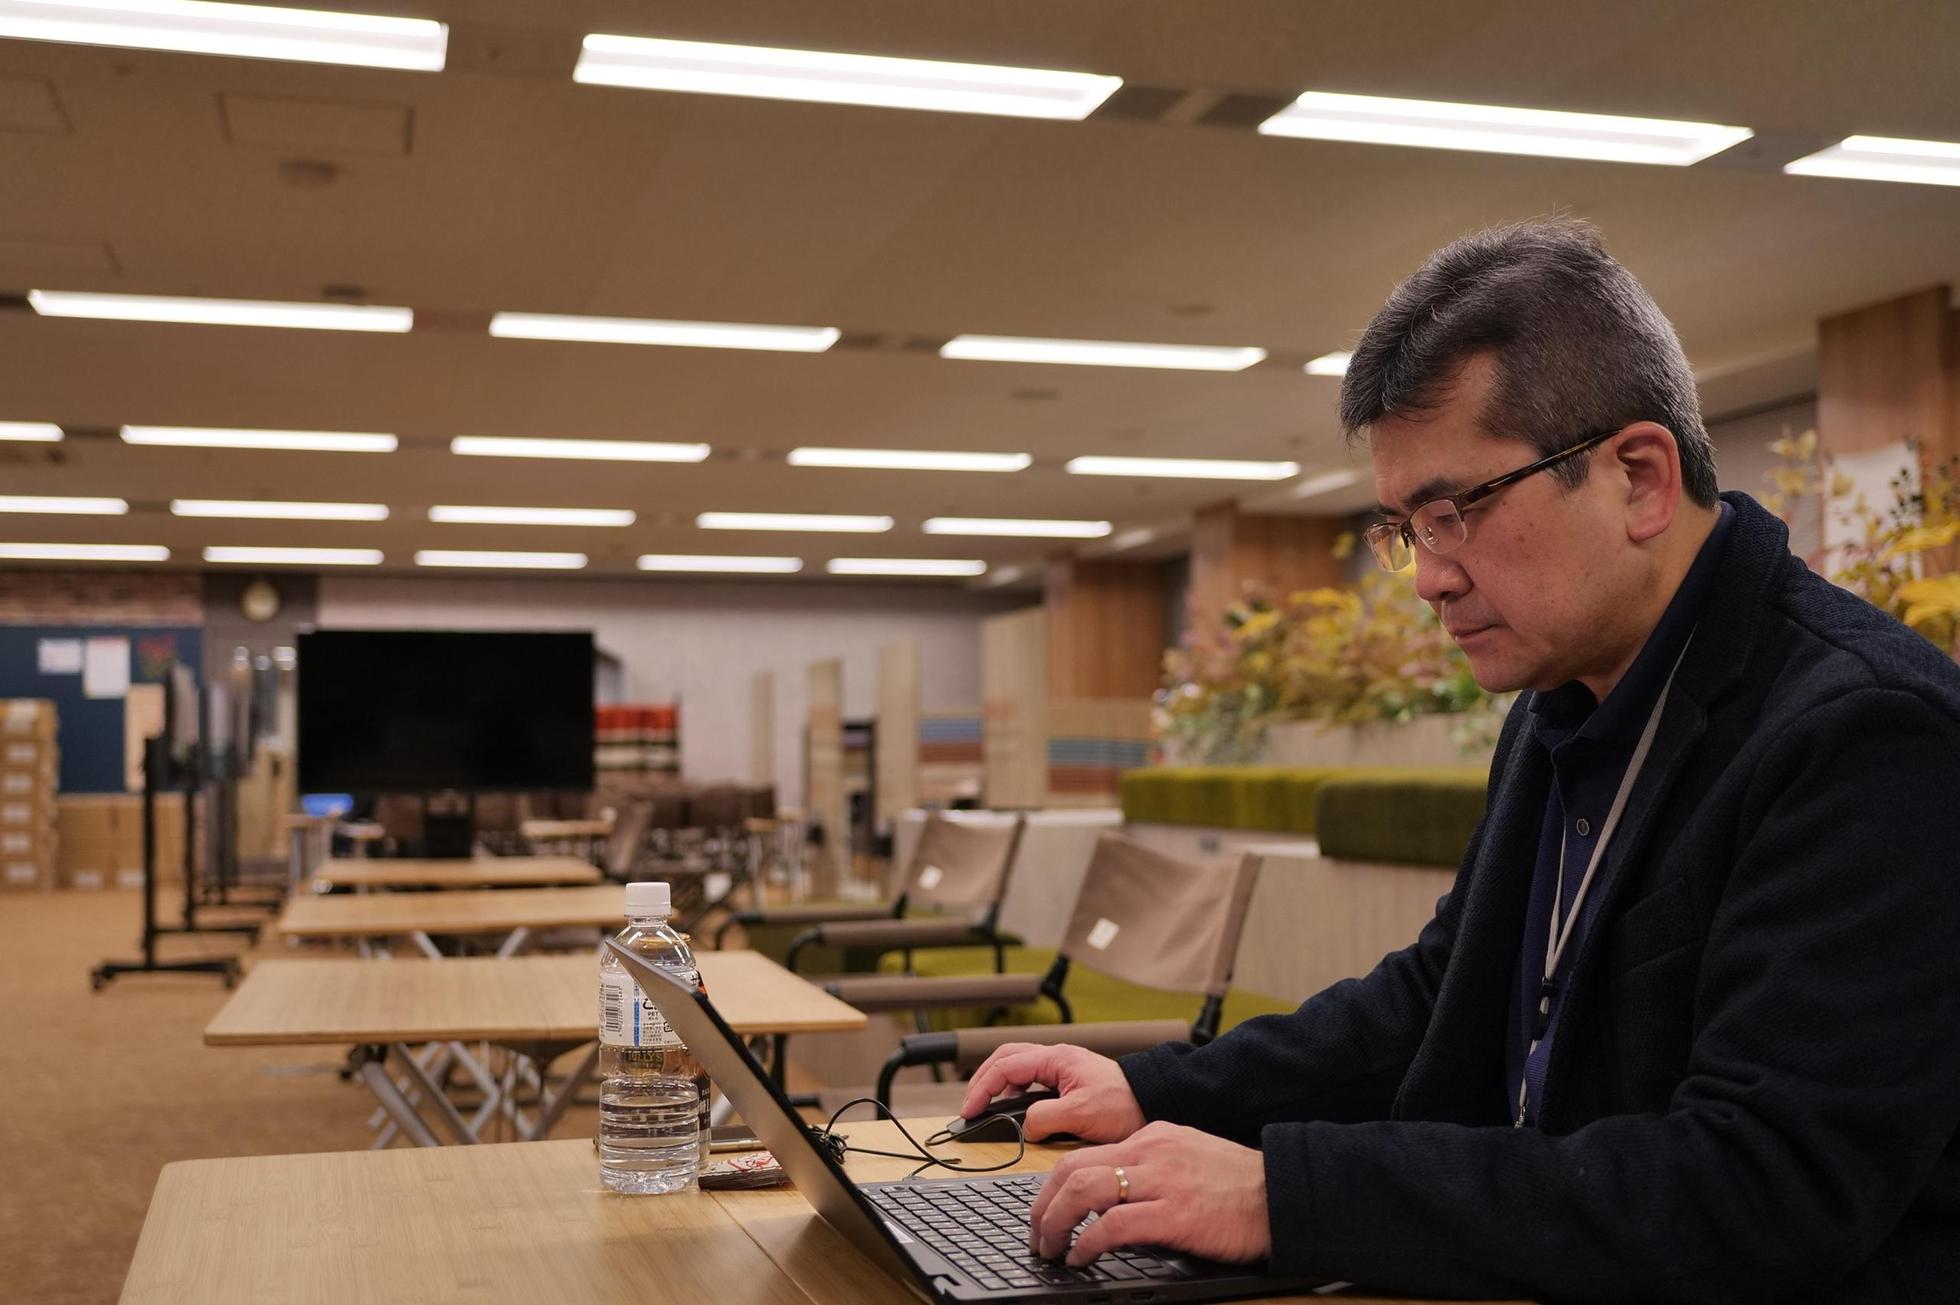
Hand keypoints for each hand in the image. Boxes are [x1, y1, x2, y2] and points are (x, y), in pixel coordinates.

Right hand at [959, 1043, 1145, 1142]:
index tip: (970, 1109)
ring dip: (999, 1085)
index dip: (983, 1087)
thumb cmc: (1126, 1104)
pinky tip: (1017, 1111)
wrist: (1154, 1102)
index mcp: (1056, 1059)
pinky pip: (1032, 1082)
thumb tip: (1025, 1126)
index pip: (1005, 1065)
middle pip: (1006, 1059)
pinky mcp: (1068, 1083)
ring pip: (1017, 1069)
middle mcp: (1056, 1059)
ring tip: (988, 1108)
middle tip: (971, 1106)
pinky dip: (1016, 1093)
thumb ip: (1046, 1117)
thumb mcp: (1082, 1113)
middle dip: (984, 1080)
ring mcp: (1062, 1069)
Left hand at [1027, 1121, 1269, 1266]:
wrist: (1281, 1194)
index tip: (1044, 1212)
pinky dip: (1087, 1243)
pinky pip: (1113, 1225)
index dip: (1052, 1187)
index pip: (1082, 1154)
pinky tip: (1081, 1258)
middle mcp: (1150, 1151)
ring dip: (1055, 1223)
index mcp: (1151, 1137)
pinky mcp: (1175, 1214)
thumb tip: (1107, 1199)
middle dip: (1042, 1205)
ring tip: (1050, 1249)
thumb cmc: (1237, 1185)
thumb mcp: (1186, 1157)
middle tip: (1036, 1235)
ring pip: (1083, 1190)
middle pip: (1071, 1169)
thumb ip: (1147, 1169)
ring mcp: (1161, 1181)